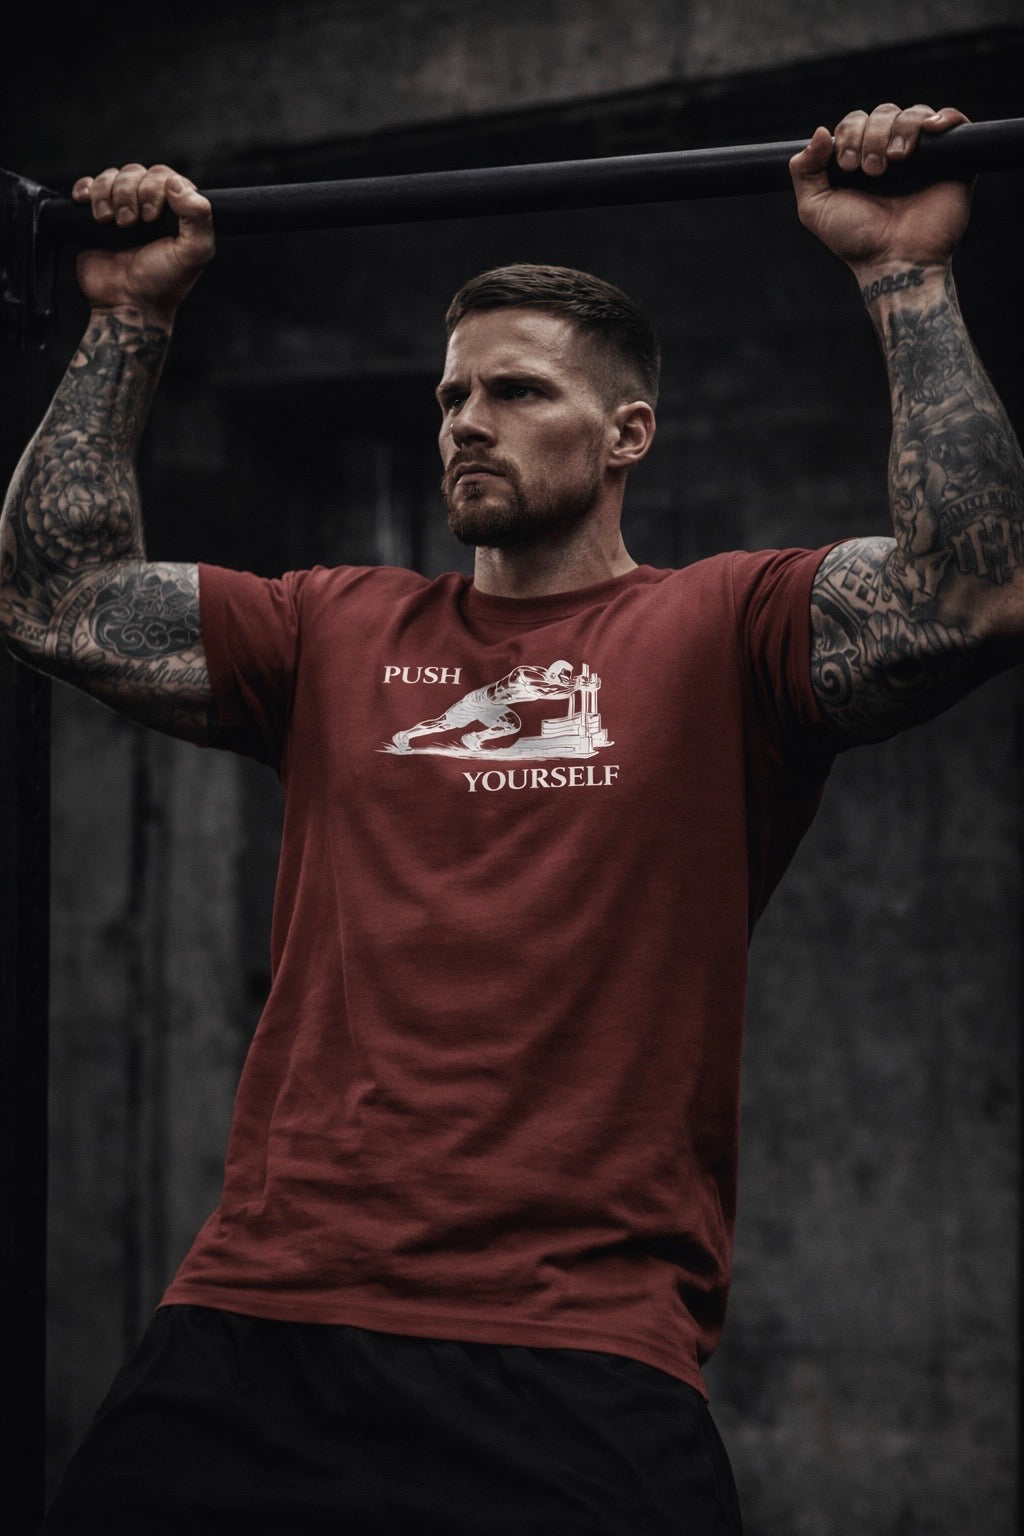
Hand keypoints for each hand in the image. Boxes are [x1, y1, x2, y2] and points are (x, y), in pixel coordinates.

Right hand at [71, 164, 214, 324]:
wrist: (126, 304)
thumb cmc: (162, 283)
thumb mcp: (194, 253)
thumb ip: (198, 217)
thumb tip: (177, 183)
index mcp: (175, 212)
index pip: (164, 176)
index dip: (154, 189)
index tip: (152, 218)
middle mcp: (149, 206)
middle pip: (135, 172)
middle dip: (129, 194)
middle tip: (130, 224)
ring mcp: (122, 209)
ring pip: (110, 177)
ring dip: (107, 195)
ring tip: (111, 223)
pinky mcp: (95, 216)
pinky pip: (88, 185)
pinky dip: (86, 190)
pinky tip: (88, 206)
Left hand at [788, 104, 972, 276]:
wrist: (894, 259)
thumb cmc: (856, 240)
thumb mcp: (815, 208)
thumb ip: (804, 171)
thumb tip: (819, 131)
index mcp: (862, 160)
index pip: (856, 121)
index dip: (849, 133)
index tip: (847, 165)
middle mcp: (892, 153)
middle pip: (883, 113)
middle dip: (871, 136)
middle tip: (871, 171)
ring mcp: (924, 156)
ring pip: (913, 113)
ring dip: (899, 131)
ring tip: (895, 163)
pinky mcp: (954, 160)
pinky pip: (955, 120)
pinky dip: (943, 117)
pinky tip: (931, 129)